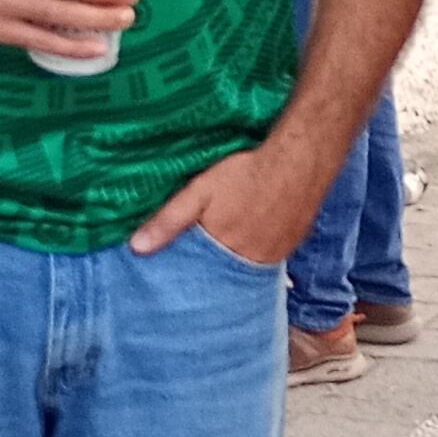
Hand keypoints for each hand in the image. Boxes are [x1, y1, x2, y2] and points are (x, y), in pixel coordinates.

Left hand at [128, 134, 331, 262]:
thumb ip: (169, 221)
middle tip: (203, 259)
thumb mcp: (200, 192)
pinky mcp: (295, 241)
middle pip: (227, 272)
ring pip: (250, 264)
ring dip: (237, 257)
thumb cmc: (246, 172)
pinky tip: (253, 231)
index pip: (203, 276)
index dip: (191, 275)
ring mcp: (278, 253)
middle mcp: (254, 261)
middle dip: (214, 268)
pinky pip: (271, 253)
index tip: (177, 279)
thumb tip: (137, 247)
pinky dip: (259, 247)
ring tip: (227, 244)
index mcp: (227, 253)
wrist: (300, 157)